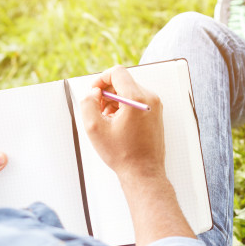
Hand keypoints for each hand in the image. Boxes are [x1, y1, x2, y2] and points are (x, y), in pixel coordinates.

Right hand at [79, 66, 164, 182]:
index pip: (117, 72)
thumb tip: (93, 92)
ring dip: (115, 101)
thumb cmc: (123, 155)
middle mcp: (150, 99)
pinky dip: (125, 107)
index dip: (101, 79)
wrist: (143, 173)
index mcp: (137, 98)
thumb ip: (88, 103)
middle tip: (98, 111)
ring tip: (107, 121)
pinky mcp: (156, 114)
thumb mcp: (94, 128)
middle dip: (107, 93)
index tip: (94, 92)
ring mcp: (155, 106)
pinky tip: (117, 124)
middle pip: (123, 82)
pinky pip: (137, 101)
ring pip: (129, 91)